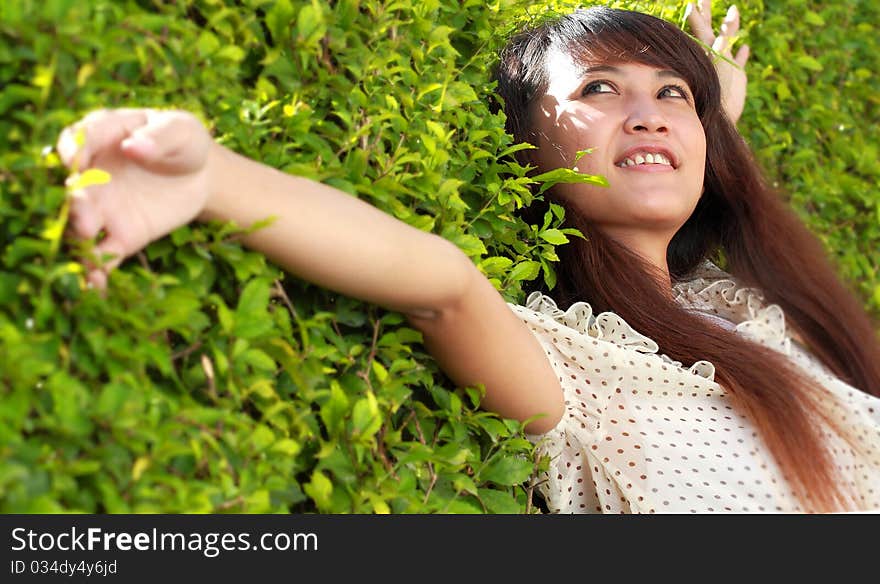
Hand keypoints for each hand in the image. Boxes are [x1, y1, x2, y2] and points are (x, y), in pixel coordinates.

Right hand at [56, 108, 214, 287]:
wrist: (201, 175)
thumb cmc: (184, 143)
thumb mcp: (180, 131)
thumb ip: (158, 136)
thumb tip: (135, 146)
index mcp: (100, 138)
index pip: (78, 141)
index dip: (74, 150)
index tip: (76, 161)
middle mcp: (90, 175)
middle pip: (72, 190)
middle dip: (75, 207)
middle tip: (87, 222)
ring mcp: (102, 208)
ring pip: (81, 228)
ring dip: (81, 245)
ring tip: (89, 264)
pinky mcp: (121, 235)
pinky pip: (104, 255)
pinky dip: (99, 272)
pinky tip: (98, 288)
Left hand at [687, 1, 749, 123]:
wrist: (718, 118)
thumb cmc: (712, 96)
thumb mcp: (716, 72)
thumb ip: (719, 55)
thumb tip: (722, 38)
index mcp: (707, 53)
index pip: (700, 29)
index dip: (697, 17)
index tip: (691, 4)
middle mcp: (714, 55)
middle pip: (710, 28)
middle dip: (707, 12)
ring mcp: (725, 63)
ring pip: (729, 39)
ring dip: (731, 25)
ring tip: (733, 9)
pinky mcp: (737, 75)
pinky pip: (740, 61)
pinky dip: (742, 54)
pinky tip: (745, 47)